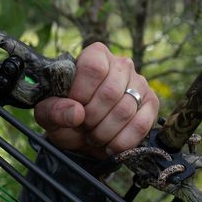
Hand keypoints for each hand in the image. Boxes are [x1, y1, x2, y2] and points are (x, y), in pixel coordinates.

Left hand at [34, 42, 158, 158]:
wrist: (86, 131)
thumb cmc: (68, 116)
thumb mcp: (50, 113)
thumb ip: (54, 110)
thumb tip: (77, 113)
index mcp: (96, 56)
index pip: (93, 68)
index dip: (81, 93)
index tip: (75, 109)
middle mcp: (121, 65)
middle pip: (110, 92)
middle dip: (92, 119)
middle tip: (84, 127)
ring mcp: (139, 83)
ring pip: (125, 110)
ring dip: (104, 132)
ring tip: (94, 136)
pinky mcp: (151, 103)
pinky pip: (141, 125)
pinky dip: (123, 141)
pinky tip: (110, 145)